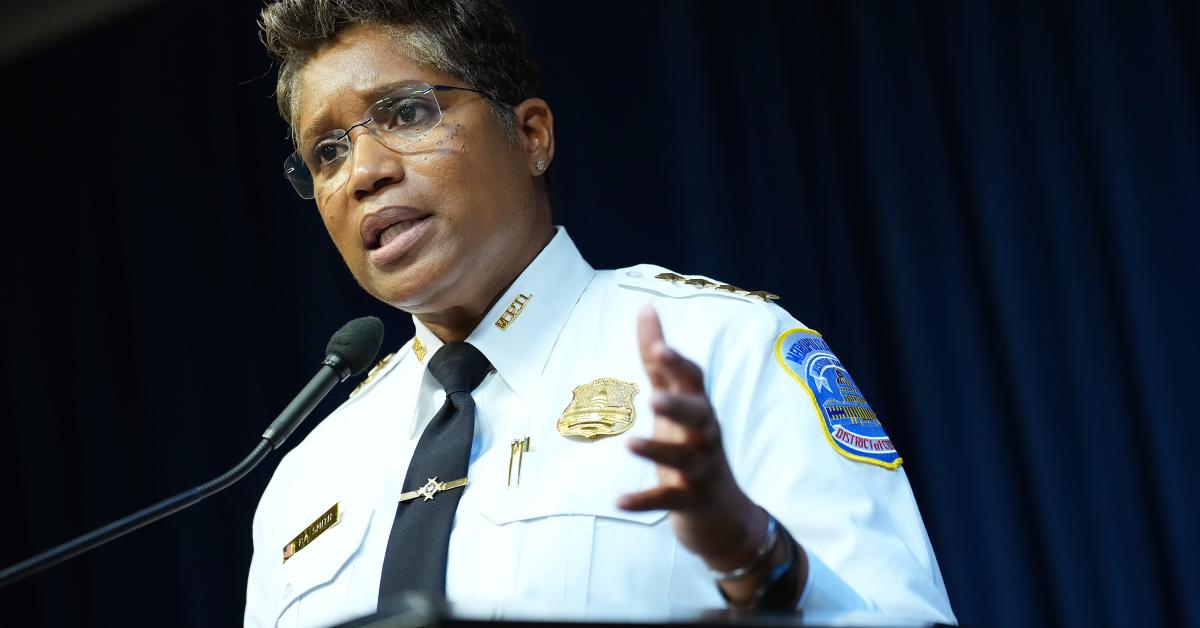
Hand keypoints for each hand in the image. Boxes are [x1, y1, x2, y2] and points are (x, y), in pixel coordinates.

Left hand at [618, 306, 768, 572]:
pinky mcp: (690, 500)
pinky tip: (617, 501)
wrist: (722, 512)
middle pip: (698, 417)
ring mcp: (699, 469)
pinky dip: (644, 501)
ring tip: (628, 445)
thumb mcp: (675, 399)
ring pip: (682, 458)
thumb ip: (657, 358)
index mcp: (699, 407)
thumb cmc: (692, 442)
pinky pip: (667, 499)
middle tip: (653, 399)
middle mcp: (704, 435)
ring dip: (656, 450)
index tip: (659, 348)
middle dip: (678, 407)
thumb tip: (645, 307)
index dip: (678, 364)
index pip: (694, 380)